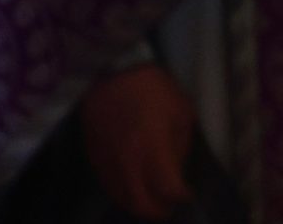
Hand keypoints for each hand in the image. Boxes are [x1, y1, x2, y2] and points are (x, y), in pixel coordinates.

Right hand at [80, 63, 195, 219]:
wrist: (112, 73)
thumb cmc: (152, 88)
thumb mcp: (181, 111)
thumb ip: (180, 145)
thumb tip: (178, 170)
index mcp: (152, 146)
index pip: (168, 189)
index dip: (181, 196)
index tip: (188, 194)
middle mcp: (128, 160)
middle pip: (141, 204)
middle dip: (159, 211)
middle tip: (171, 207)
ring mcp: (108, 162)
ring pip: (123, 199)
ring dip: (140, 206)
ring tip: (154, 201)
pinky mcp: (95, 158)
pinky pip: (109, 187)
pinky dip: (124, 195)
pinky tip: (135, 189)